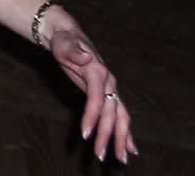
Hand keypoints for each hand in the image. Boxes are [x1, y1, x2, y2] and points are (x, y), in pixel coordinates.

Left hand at [50, 27, 137, 164]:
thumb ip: (74, 51)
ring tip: (122, 159)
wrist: (68, 35)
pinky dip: (125, 131)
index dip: (92, 117)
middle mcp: (108, 81)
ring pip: (120, 116)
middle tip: (100, 156)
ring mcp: (109, 88)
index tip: (85, 135)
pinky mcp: (106, 94)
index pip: (97, 99)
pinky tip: (130, 148)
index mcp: (98, 71)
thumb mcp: (65, 44)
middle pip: (111, 112)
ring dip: (121, 138)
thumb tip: (85, 56)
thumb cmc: (64, 41)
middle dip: (108, 135)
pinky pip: (118, 115)